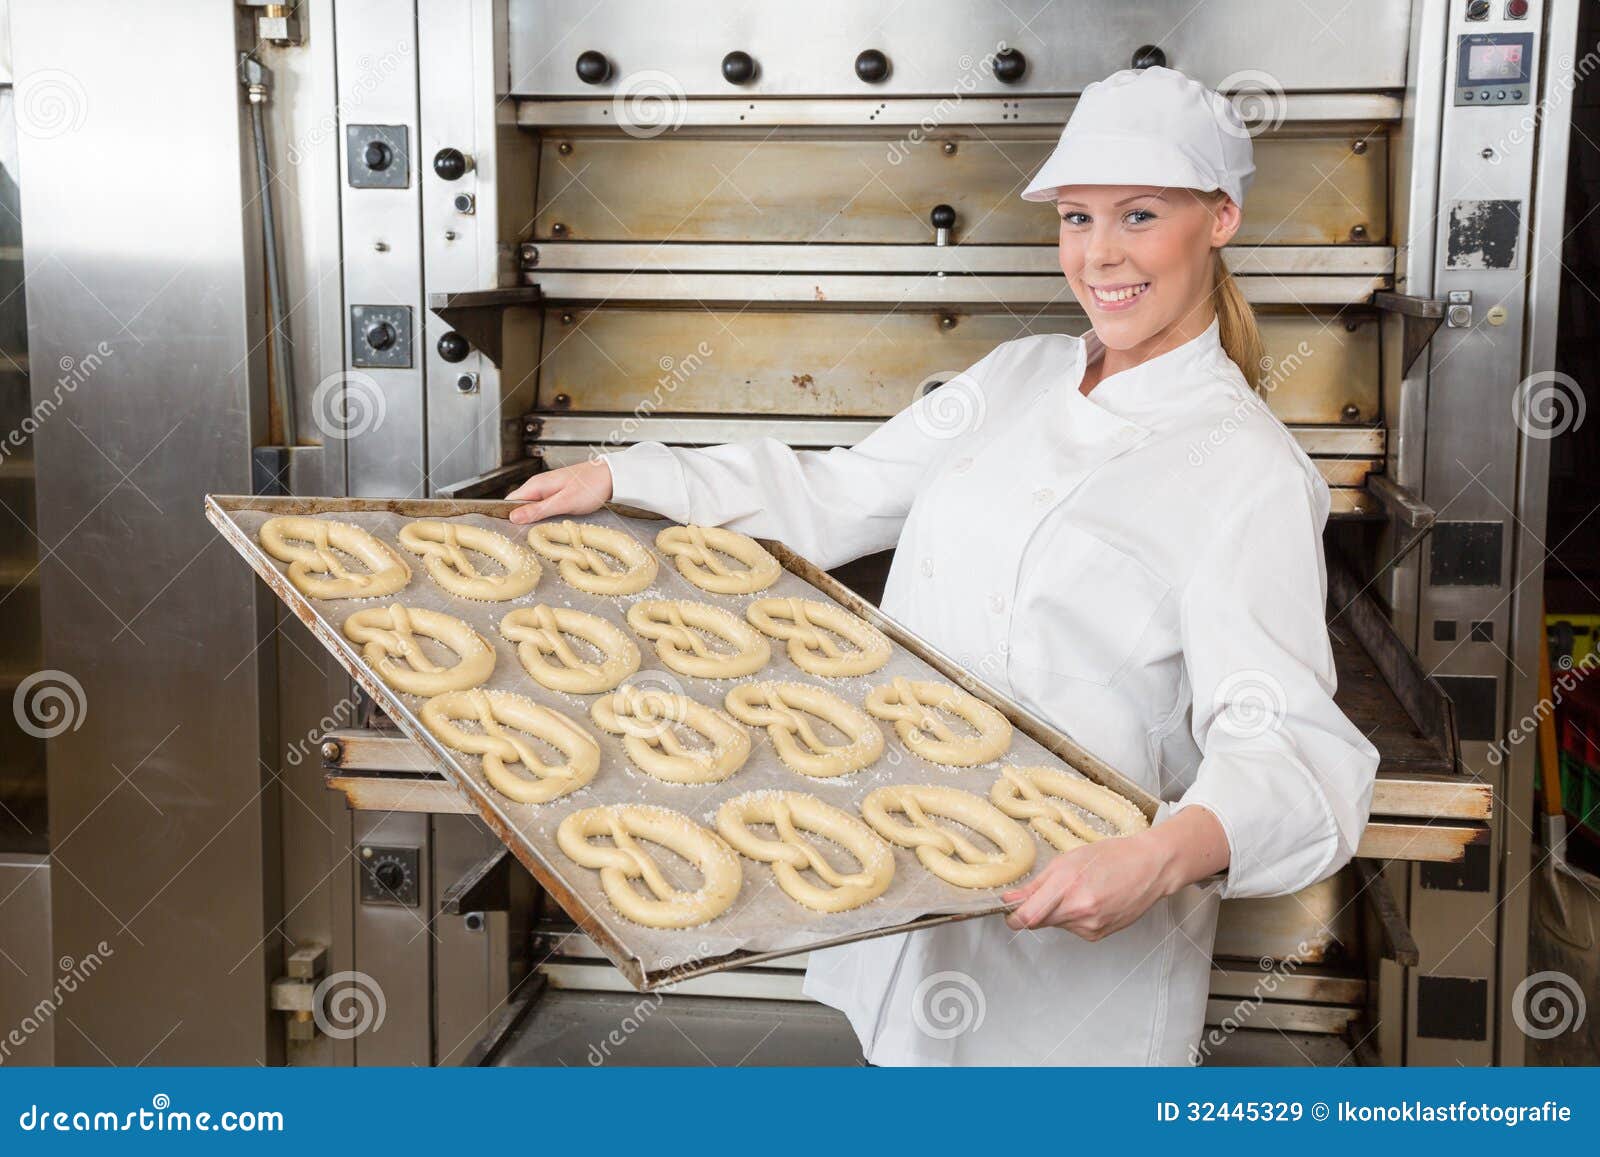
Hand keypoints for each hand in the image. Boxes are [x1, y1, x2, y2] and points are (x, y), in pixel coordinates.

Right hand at [506, 460, 613, 524]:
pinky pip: (544, 505)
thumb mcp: (562, 502)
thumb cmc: (590, 487)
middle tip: (528, 535)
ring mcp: (548, 488)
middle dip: (521, 519)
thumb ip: (537, 510)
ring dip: (534, 518)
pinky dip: (545, 514)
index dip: (506, 515)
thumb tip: (513, 517)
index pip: (509, 501)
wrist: (611, 476)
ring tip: (541, 530)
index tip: (510, 531)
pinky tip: (553, 521)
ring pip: (532, 506)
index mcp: (536, 485)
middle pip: (520, 504)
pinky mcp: (558, 492)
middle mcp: (539, 485)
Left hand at [1001, 806, 1229, 939]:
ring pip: (1057, 924)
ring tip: (1081, 890)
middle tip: (1053, 890)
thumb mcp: (1067, 860)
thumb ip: (1036, 884)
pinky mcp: (1099, 935)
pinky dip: (1075, 917)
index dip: (1012, 917)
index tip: (1009, 912)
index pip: (1027, 917)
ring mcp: (1090, 926)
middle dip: (1037, 910)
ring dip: (1059, 911)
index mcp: (1067, 886)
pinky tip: (1092, 900)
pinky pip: (1074, 928)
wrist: (1151, 867)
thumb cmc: (1112, 856)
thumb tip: (1010, 899)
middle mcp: (1078, 910)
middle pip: (1039, 921)